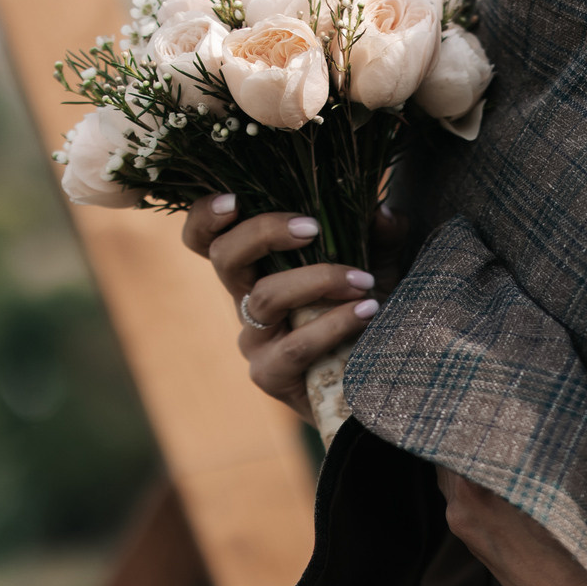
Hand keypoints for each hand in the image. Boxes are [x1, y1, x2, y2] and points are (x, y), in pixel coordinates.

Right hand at [181, 194, 402, 422]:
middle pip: (224, 257)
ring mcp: (254, 340)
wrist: (374, 387)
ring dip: (318, 280)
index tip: (236, 198)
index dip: (206, 216)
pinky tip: (367, 311)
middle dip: (264, 233)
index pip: (208, 238)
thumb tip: (381, 212)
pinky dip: (333, 324)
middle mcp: (246, 301)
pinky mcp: (270, 376)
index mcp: (258, 269)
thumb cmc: (366, 318)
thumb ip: (380, 238)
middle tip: (313, 227)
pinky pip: (293, 346)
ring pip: (264, 298)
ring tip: (365, 279)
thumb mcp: (378, 269)